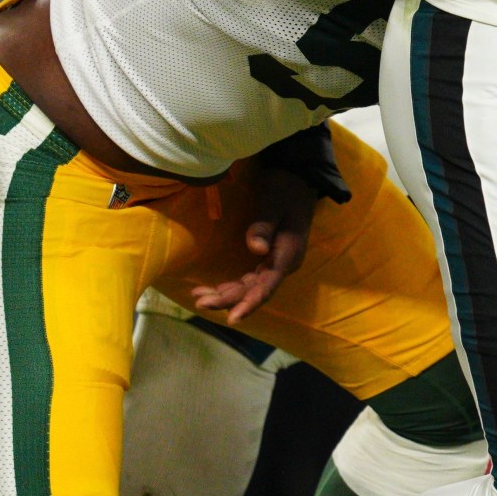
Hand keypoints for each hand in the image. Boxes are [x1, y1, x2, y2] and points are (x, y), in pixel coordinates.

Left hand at [189, 169, 317, 323]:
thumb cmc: (284, 189)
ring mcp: (275, 262)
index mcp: (288, 254)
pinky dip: (231, 286)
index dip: (249, 303)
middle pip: (255, 290)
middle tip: (200, 302)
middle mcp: (282, 264)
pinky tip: (212, 289)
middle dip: (228, 299)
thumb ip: (264, 226)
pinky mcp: (268, 258)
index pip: (266, 286)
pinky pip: (249, 279)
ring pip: (250, 286)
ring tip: (199, 298)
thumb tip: (256, 249)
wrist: (297, 178)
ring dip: (226, 295)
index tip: (233, 318)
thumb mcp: (273, 203)